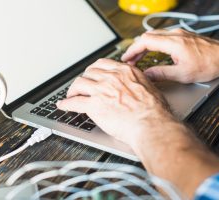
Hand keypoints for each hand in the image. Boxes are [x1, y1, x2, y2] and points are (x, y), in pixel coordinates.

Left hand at [56, 58, 175, 149]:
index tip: (91, 74)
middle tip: (81, 86)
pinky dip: (66, 104)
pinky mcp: (94, 105)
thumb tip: (137, 85)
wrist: (150, 124)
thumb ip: (138, 82)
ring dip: (73, 90)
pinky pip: (74, 102)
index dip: (93, 70)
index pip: (102, 64)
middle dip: (83, 79)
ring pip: (79, 84)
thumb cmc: (154, 111)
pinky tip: (63, 105)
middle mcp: (111, 78)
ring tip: (71, 95)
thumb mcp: (149, 87)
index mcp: (125, 71)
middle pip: (89, 73)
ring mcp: (101, 90)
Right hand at [121, 29, 218, 82]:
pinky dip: (153, 44)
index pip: (145, 42)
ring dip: (144, 46)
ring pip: (155, 35)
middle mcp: (175, 35)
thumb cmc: (208, 65)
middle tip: (130, 61)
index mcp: (173, 43)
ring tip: (139, 58)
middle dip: (136, 48)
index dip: (132, 50)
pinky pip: (162, 36)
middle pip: (147, 36)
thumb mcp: (182, 74)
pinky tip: (153, 53)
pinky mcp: (183, 35)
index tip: (126, 59)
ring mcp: (179, 33)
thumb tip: (146, 75)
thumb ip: (161, 74)